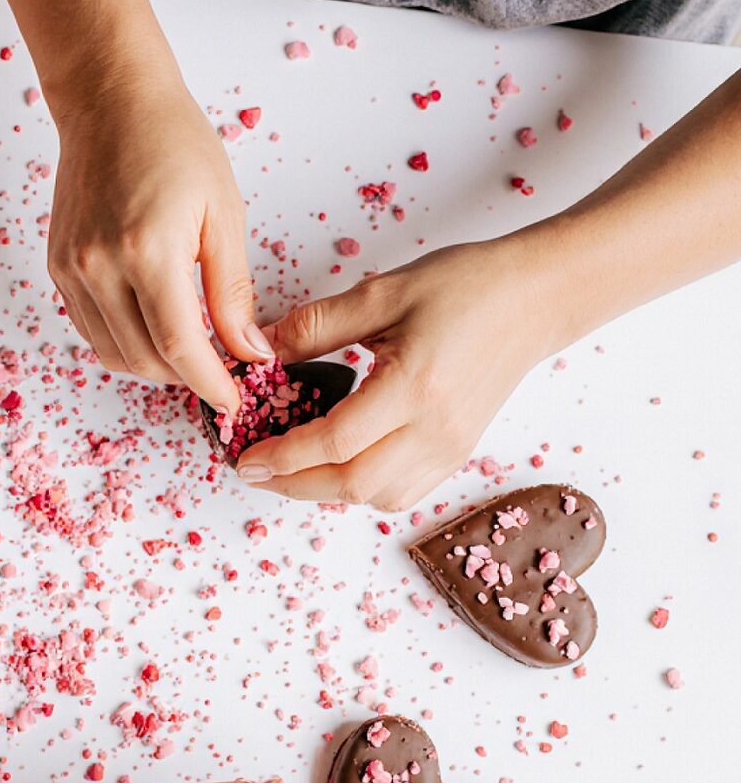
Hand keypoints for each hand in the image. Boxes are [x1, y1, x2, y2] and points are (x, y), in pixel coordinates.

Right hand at [47, 58, 269, 412]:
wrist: (110, 102)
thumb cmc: (173, 142)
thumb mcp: (223, 213)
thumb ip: (233, 291)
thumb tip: (248, 351)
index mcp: (147, 251)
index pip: (180, 347)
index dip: (210, 383)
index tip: (235, 399)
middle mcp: (99, 267)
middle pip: (145, 360)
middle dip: (187, 378)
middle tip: (222, 371)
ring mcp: (71, 271)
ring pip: (114, 355)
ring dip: (155, 367)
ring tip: (190, 353)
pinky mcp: (58, 269)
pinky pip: (92, 331)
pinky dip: (125, 344)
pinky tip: (153, 328)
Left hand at [237, 238, 556, 508]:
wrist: (537, 296)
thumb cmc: (467, 286)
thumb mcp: (381, 294)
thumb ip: (316, 326)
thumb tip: (260, 351)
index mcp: (416, 387)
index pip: (336, 442)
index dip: (284, 457)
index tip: (245, 458)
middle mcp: (437, 428)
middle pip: (353, 484)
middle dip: (293, 484)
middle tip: (254, 470)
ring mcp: (452, 446)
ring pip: (377, 497)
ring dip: (325, 489)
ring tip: (288, 466)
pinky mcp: (458, 451)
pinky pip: (402, 491)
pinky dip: (360, 489)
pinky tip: (334, 464)